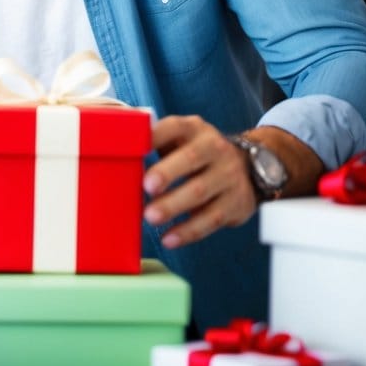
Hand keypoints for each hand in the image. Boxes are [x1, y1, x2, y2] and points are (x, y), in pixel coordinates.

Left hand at [142, 115, 256, 248]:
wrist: (250, 168)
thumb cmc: (196, 153)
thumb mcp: (180, 139)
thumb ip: (153, 141)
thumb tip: (114, 150)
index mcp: (194, 129)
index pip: (174, 127)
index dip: (155, 136)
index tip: (135, 148)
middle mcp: (214, 148)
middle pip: (190, 159)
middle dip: (167, 173)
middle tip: (146, 187)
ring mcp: (228, 176)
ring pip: (200, 191)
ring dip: (174, 205)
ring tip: (150, 217)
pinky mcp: (236, 203)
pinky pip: (211, 219)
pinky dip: (188, 231)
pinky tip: (169, 239)